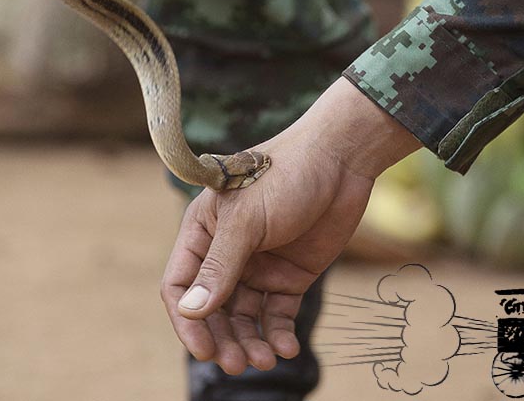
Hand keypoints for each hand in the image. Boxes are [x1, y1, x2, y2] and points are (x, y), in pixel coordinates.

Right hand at [161, 79, 420, 373]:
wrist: (341, 160)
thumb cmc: (286, 176)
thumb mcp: (247, 220)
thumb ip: (220, 266)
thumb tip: (191, 312)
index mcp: (203, 233)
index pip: (182, 287)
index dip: (189, 321)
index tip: (205, 350)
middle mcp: (227, 253)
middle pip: (214, 310)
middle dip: (223, 339)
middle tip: (238, 364)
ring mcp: (260, 266)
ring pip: (245, 317)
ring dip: (251, 342)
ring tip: (266, 361)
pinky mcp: (291, 275)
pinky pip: (279, 313)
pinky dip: (280, 333)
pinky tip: (288, 349)